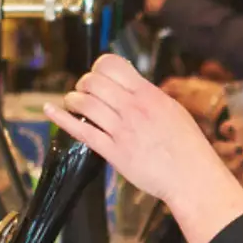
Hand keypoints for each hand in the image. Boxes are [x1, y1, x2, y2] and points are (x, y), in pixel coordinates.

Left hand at [45, 54, 242, 242]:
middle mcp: (133, 109)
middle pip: (94, 82)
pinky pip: (82, 131)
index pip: (113, 66)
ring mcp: (122, 130)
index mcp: (148, 95)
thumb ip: (149, 98)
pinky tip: (51, 110)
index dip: (98, 68)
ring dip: (73, 99)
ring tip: (71, 102)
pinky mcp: (113, 152)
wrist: (191, 176)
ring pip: (86, 104)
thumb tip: (131, 87)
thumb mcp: (172, 110)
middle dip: (83, 83)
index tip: (98, 76)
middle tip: (83, 91)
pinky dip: (62, 118)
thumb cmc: (186, 146)